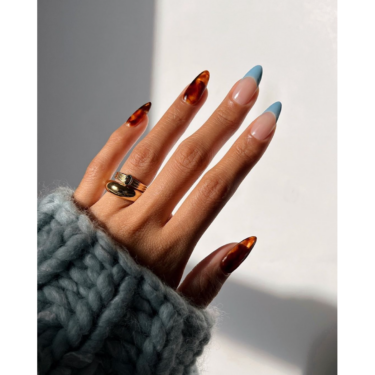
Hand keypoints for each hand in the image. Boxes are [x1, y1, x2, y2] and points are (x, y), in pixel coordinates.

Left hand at [74, 66, 280, 306]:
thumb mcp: (177, 308)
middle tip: (245, 87)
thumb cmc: (124, 316)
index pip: (216, 189)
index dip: (245, 152)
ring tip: (200, 86)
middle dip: (222, 121)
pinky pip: (102, 162)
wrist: (69, 322)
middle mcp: (140, 223)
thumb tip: (243, 244)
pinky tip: (142, 112)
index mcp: (168, 249)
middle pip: (189, 161)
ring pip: (148, 153)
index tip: (265, 121)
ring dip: (178, 117)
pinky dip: (121, 135)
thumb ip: (211, 277)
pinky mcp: (82, 204)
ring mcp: (108, 210)